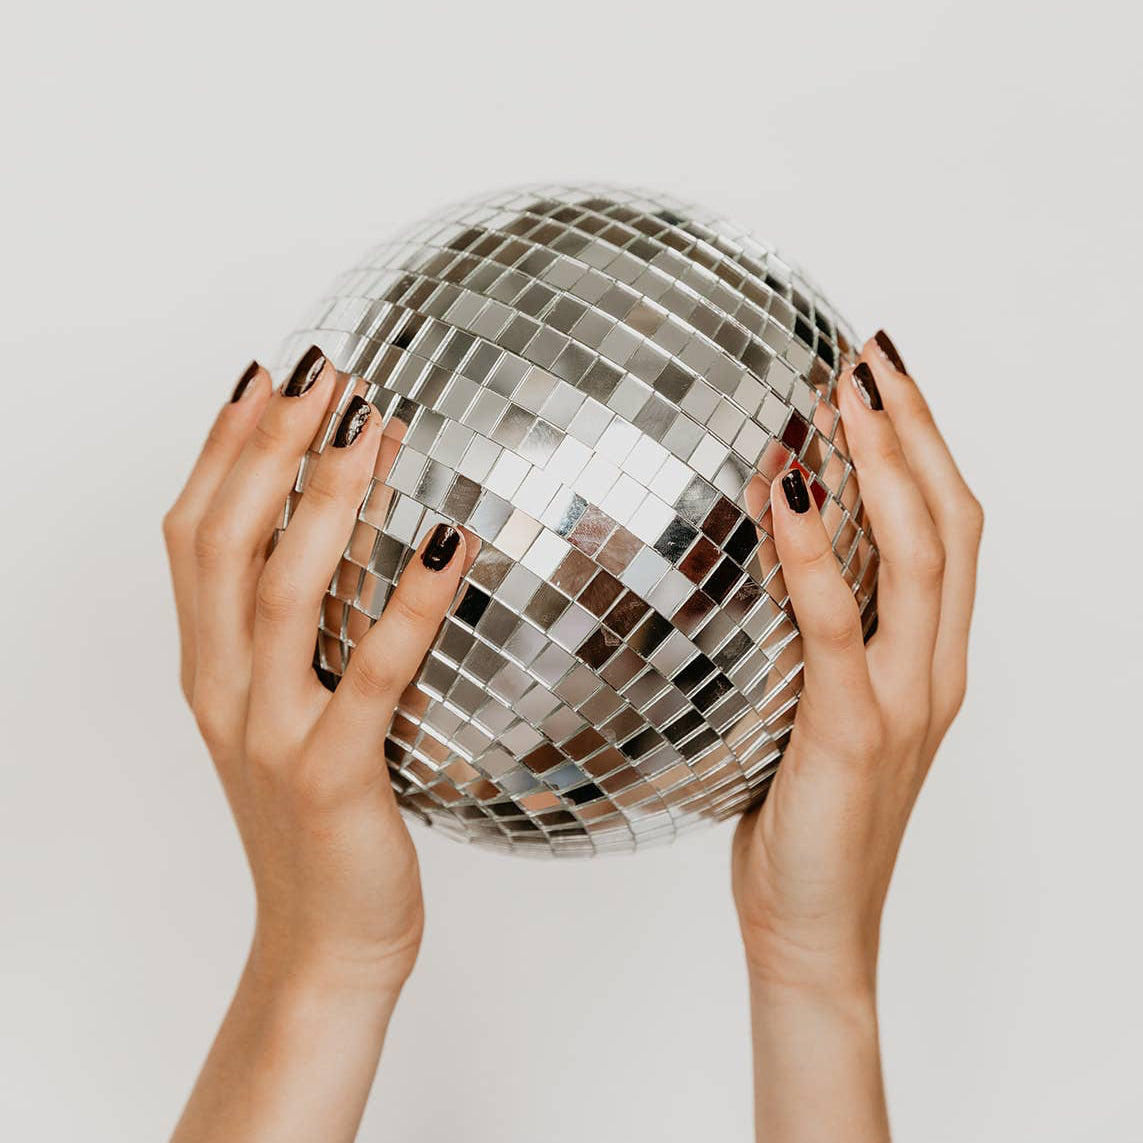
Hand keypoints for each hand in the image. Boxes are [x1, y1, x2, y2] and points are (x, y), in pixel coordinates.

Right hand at [163, 348, 467, 992]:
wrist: (321, 949)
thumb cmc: (319, 828)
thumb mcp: (293, 720)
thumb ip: (304, 645)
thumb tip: (357, 555)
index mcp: (210, 674)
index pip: (194, 539)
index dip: (221, 452)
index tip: (263, 380)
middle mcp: (226, 693)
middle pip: (226, 544)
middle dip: (268, 447)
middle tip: (322, 372)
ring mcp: (271, 734)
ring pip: (282, 594)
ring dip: (324, 500)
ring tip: (370, 424)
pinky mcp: (331, 776)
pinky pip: (373, 674)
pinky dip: (409, 604)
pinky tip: (450, 543)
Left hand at [731, 332, 981, 1139]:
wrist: (812, 925)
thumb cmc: (803, 815)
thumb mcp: (812, 709)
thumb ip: (811, 637)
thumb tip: (765, 555)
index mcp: (931, 660)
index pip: (951, 530)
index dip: (926, 446)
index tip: (883, 379)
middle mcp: (934, 669)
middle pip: (951, 523)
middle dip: (912, 430)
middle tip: (867, 356)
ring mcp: (903, 700)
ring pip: (921, 559)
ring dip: (883, 468)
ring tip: (841, 397)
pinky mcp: (854, 731)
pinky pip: (840, 627)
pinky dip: (817, 557)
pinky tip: (788, 497)